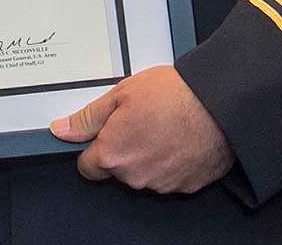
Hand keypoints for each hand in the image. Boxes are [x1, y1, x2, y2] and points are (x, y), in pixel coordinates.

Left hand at [49, 65, 233, 192]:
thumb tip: (62, 130)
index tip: (104, 135)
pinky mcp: (185, 186)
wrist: (218, 104)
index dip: (94, 148)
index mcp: (113, 155)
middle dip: (123, 149)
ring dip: (147, 155)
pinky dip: (170, 161)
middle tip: (138, 120)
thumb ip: (88, 118)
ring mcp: (161, 184)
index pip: (87, 167)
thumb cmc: (172, 96)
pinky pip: (169, 177)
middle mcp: (135, 176)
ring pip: (143, 174)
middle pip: (117, 169)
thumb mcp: (119, 95)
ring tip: (162, 125)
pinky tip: (177, 138)